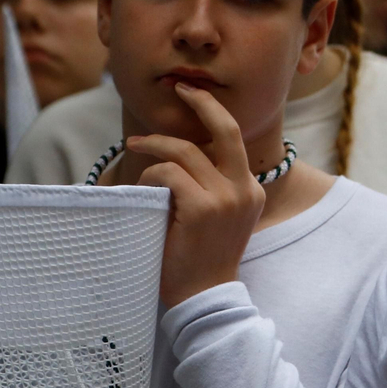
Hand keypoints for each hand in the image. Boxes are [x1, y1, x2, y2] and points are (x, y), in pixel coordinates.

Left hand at [130, 82, 265, 306]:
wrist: (205, 299)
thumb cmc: (201, 261)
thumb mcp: (217, 218)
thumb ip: (209, 186)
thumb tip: (178, 153)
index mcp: (251, 190)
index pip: (233, 137)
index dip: (211, 111)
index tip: (191, 95)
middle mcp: (245, 189)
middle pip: (224, 128)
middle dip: (199, 101)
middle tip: (177, 89)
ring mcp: (226, 197)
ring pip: (184, 151)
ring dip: (154, 147)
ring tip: (135, 148)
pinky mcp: (203, 207)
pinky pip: (168, 174)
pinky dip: (150, 175)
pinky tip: (142, 188)